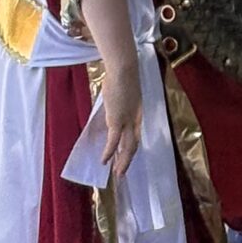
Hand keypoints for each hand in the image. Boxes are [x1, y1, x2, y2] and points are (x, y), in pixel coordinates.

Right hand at [99, 60, 143, 178]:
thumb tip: (108, 116)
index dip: (131, 148)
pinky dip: (109, 152)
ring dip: (122, 161)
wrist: (123, 69)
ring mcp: (127, 121)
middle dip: (127, 160)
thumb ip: (117, 108)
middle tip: (122, 172)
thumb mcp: (121, 96)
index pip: (136, 135)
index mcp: (137, 114)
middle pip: (134, 145)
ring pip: (127, 147)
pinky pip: (113, 140)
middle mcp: (135, 120)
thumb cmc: (120, 78)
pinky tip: (104, 160)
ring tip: (117, 173)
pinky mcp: (117, 119)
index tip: (125, 157)